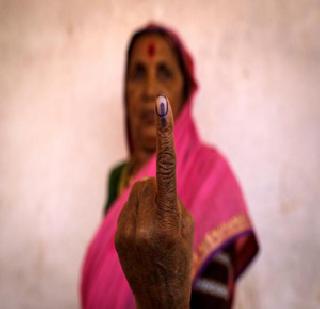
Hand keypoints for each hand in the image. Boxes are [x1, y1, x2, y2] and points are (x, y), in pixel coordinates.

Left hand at [115, 95, 193, 308]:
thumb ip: (171, 199)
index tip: (161, 104)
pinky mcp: (119, 235)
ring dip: (148, 201)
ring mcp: (129, 230)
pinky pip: (128, 207)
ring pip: (138, 193)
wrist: (161, 296)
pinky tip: (143, 234)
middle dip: (158, 190)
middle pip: (148, 182)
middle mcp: (147, 222)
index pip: (167, 167)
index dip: (164, 134)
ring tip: (154, 228)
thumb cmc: (181, 259)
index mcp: (171, 219)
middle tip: (165, 215)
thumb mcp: (187, 227)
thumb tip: (152, 182)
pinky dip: (137, 212)